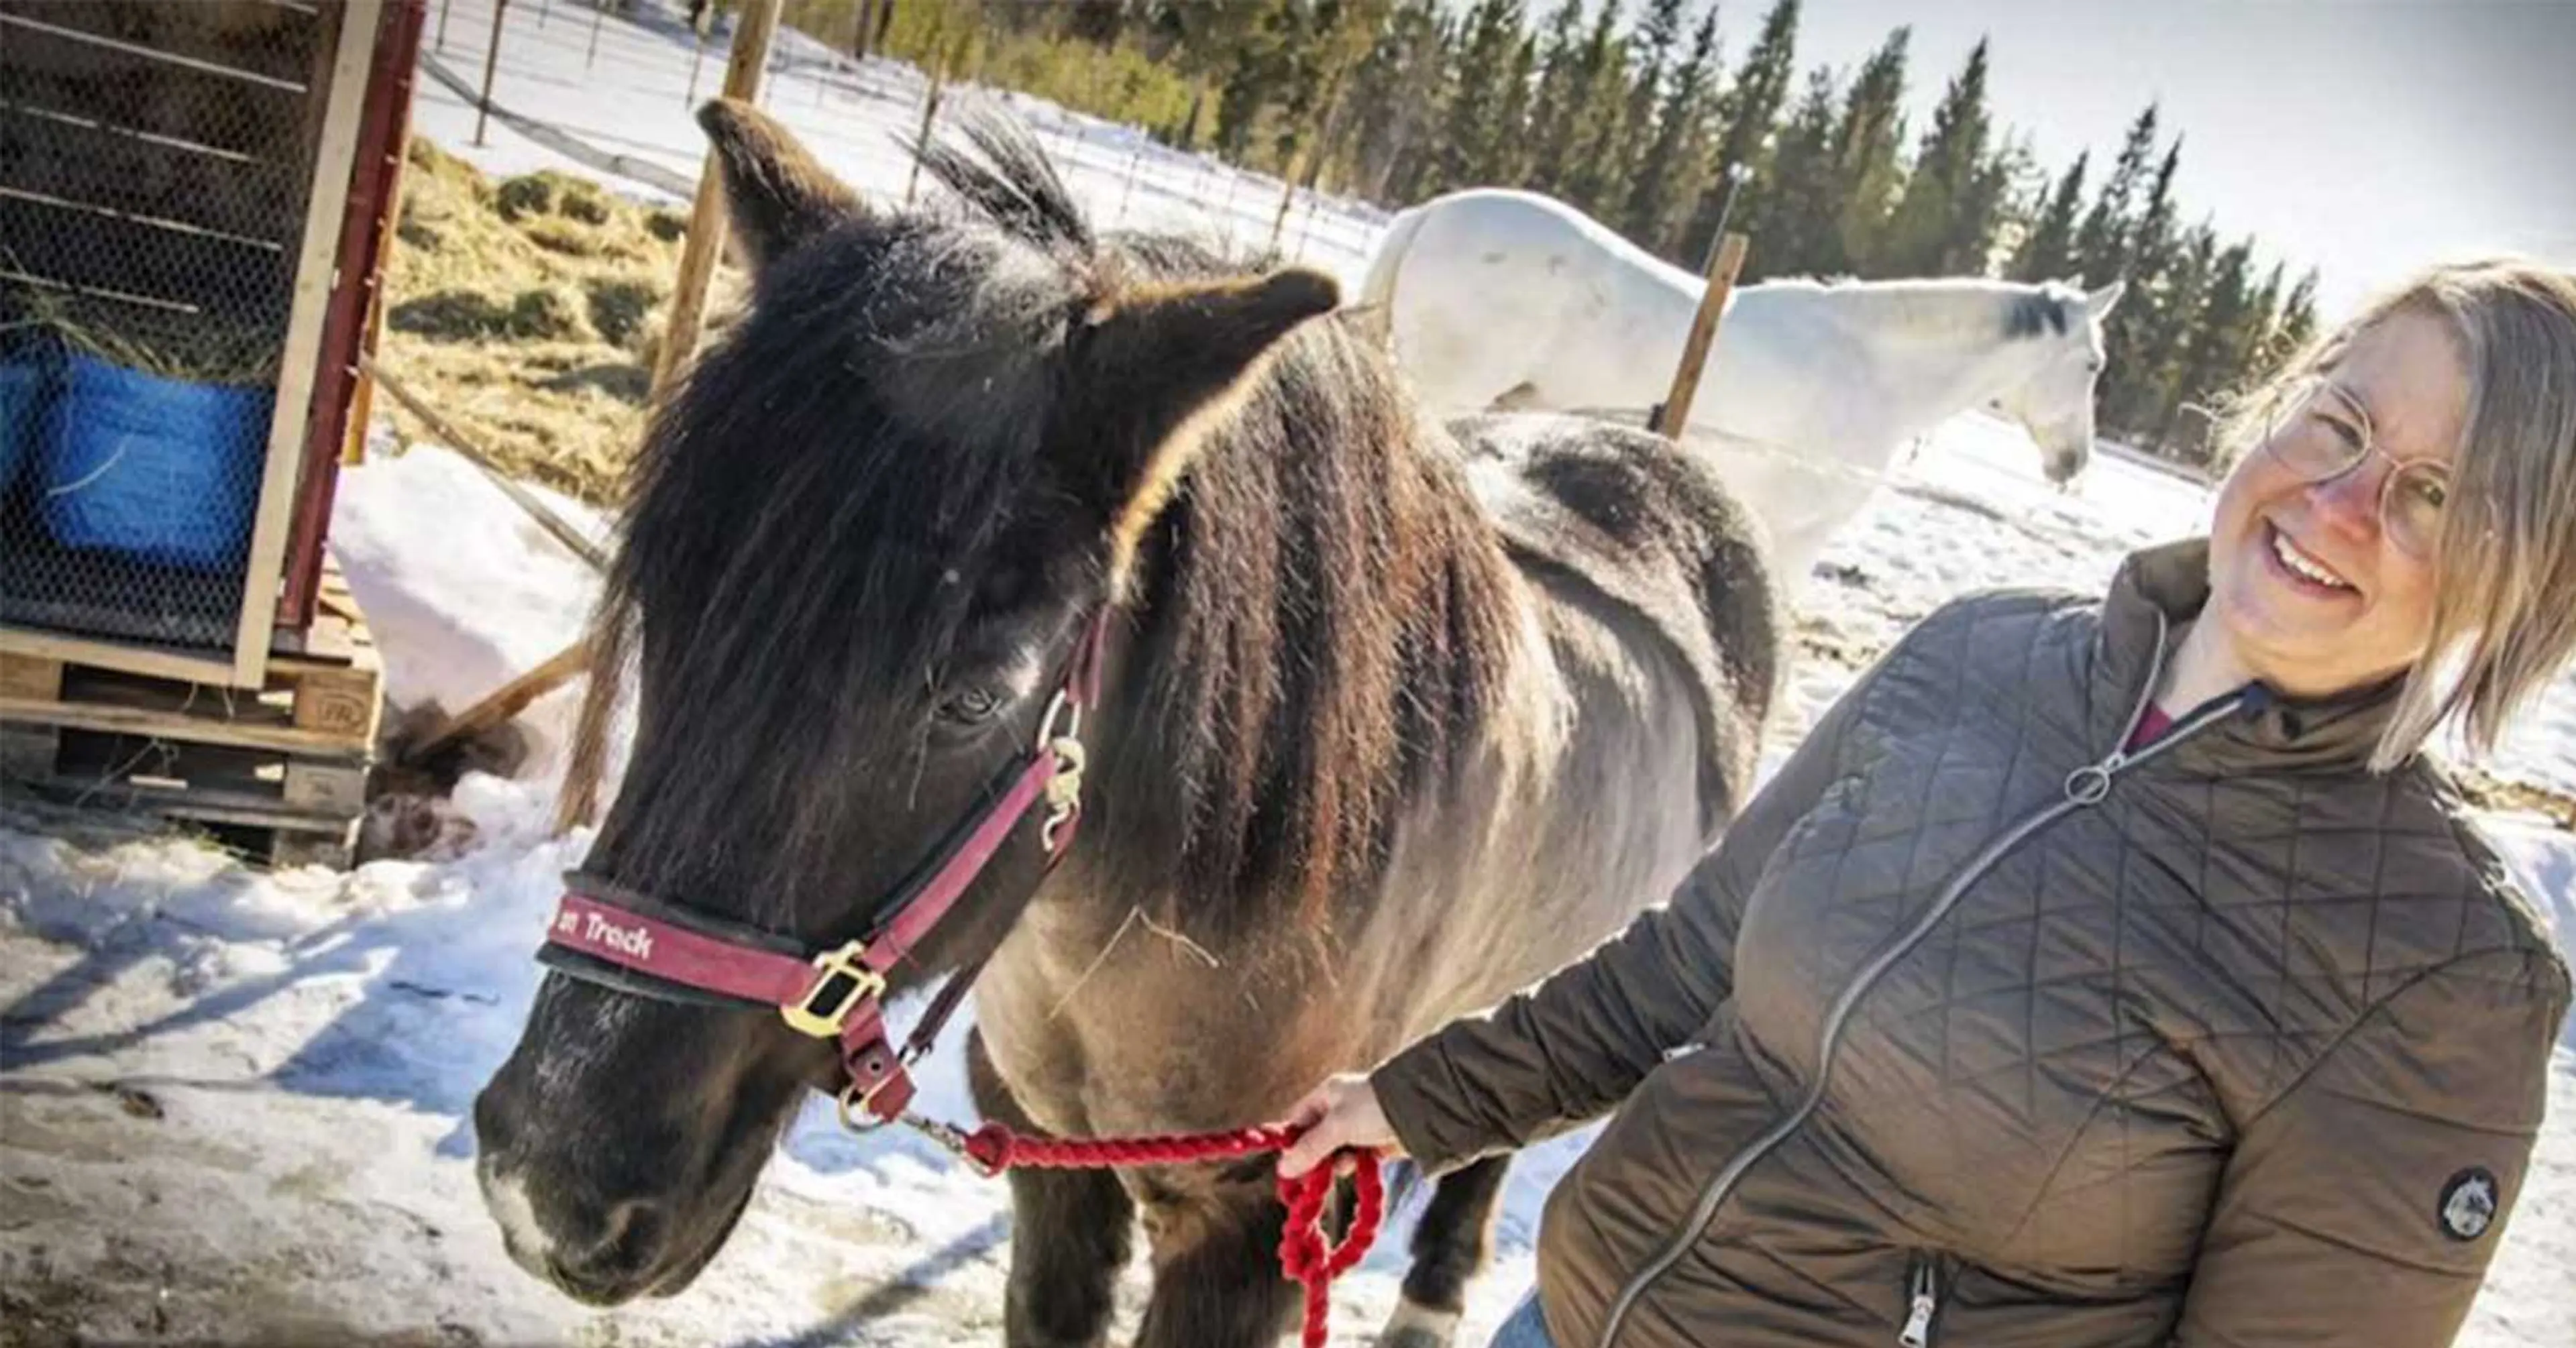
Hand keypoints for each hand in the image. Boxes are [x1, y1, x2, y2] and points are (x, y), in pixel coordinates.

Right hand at [1276, 1073, 1399, 1177]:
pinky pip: (1355, 1158)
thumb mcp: (1337, 1126)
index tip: (1289, 1167)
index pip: (1298, 1121)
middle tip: (1312, 1178)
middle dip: (1314, 1158)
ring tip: (1344, 1164)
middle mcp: (1341, 1109)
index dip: (1292, 1144)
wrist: (1421, 1110)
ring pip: (1335, 1152)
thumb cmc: (1375, 1107)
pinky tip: (1356, 1165)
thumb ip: (1310, 1148)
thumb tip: (1283, 1169)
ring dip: (1336, 1163)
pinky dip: (1353, 1164)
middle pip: (1315, 1140)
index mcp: (1327, 1095)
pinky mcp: (1375, 1143)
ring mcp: (1358, 1126)